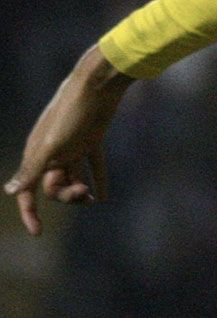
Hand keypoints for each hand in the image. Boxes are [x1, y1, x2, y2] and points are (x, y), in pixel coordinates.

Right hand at [8, 45, 134, 234]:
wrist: (98, 84)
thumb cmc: (72, 112)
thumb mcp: (52, 144)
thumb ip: (33, 168)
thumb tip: (11, 191)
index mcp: (37, 154)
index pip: (29, 190)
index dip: (30, 212)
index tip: (38, 233)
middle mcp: (51, 152)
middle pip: (54, 186)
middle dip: (66, 195)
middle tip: (83, 194)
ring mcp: (72, 145)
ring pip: (73, 177)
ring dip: (81, 191)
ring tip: (93, 198)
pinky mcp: (92, 138)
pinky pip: (93, 165)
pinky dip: (98, 179)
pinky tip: (104, 196)